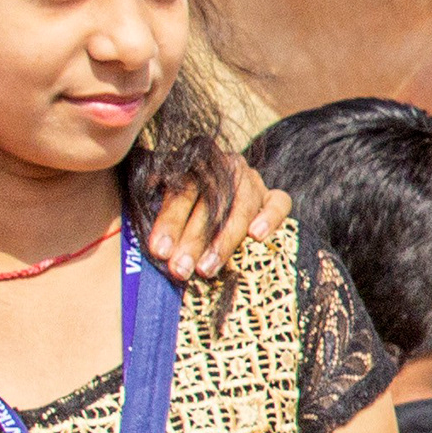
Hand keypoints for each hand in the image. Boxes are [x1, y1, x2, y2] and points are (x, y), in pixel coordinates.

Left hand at [146, 158, 291, 281]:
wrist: (218, 193)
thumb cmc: (183, 206)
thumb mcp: (162, 197)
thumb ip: (157, 205)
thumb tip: (152, 221)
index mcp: (194, 164)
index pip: (182, 192)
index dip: (170, 222)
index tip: (160, 251)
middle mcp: (224, 167)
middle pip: (211, 203)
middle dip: (193, 240)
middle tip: (180, 269)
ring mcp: (251, 180)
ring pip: (241, 207)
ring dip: (224, 240)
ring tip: (207, 268)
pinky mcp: (272, 196)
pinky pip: (279, 203)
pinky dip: (269, 217)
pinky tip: (256, 236)